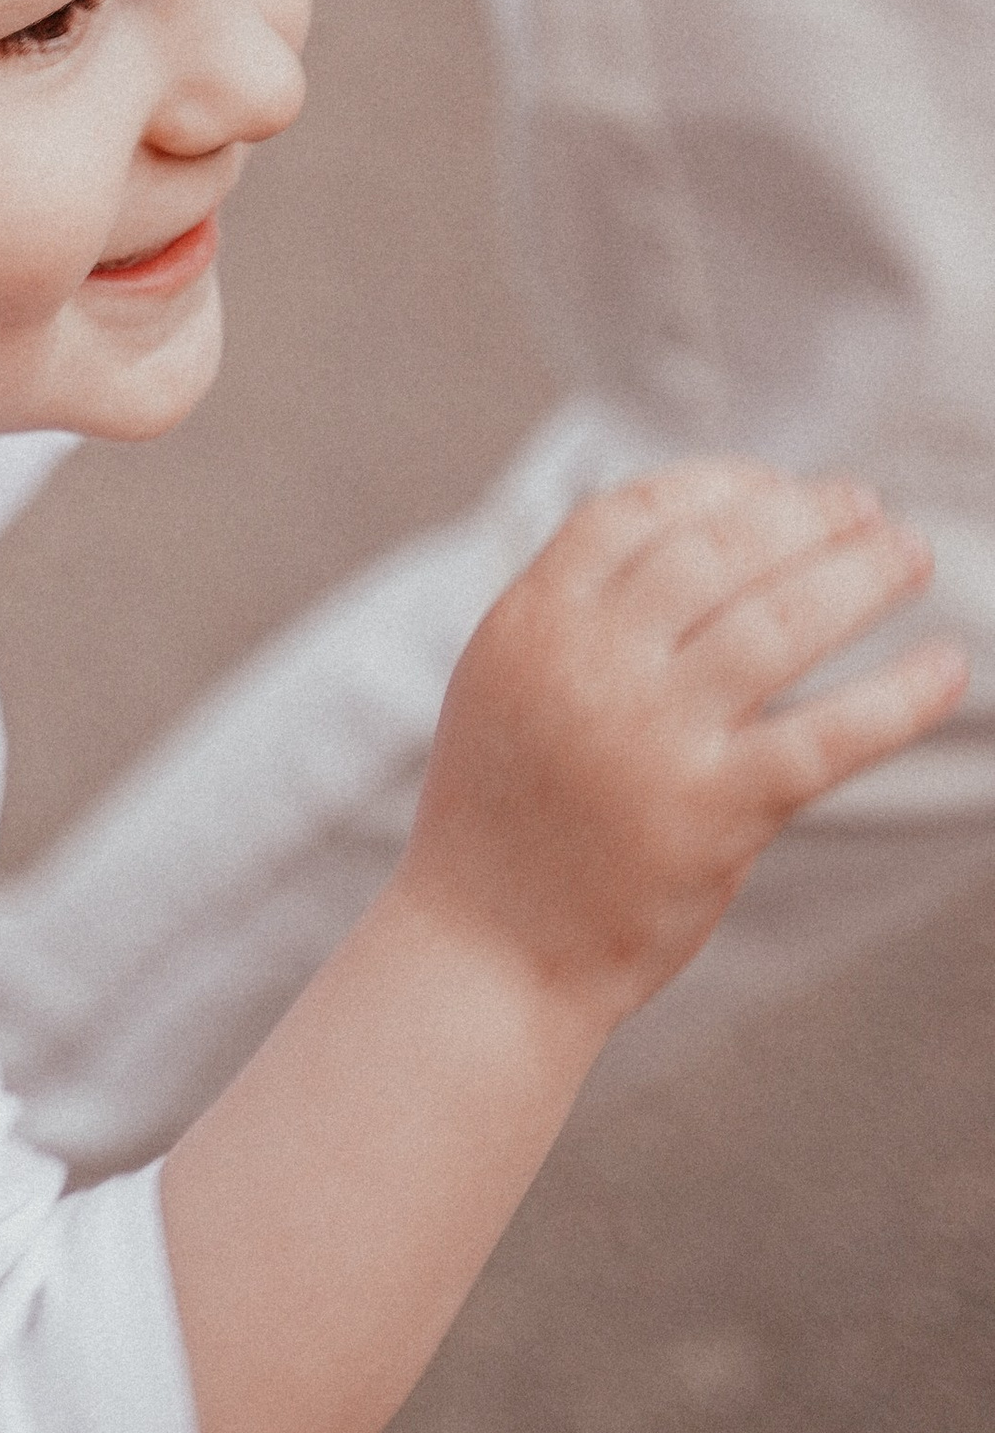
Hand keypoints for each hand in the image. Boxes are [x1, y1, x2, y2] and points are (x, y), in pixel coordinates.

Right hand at [403, 462, 968, 1034]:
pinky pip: (828, 736)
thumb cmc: (504, 813)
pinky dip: (898, 696)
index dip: (721, 485)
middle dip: (808, 517)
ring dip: (861, 577)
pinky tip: (946, 668)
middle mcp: (588, 664)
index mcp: (529, 621)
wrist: (486, 948)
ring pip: (780, 622)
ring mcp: (651, 736)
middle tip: (871, 511)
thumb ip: (579, 609)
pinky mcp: (713, 812)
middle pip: (721, 550)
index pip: (638, 512)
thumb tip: (695, 532)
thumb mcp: (506, 681)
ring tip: (912, 555)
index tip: (782, 488)